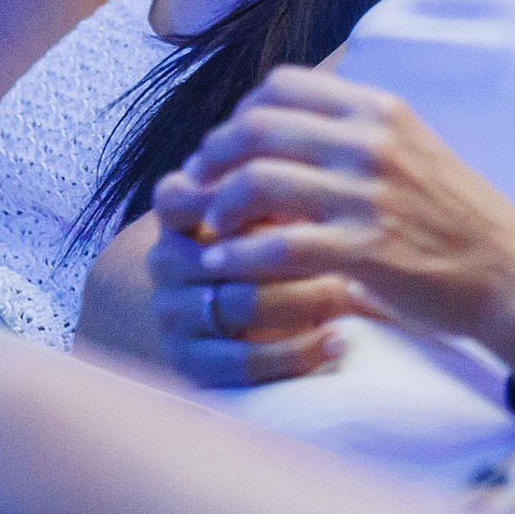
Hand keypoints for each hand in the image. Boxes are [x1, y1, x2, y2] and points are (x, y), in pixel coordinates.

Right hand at [145, 187, 376, 385]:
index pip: (176, 195)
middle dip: (287, 250)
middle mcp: (165, 262)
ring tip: (349, 293)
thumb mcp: (267, 211)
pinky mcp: (191, 363)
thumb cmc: (271, 248)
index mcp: (176, 217)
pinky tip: (337, 341)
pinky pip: (243, 361)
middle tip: (345, 246)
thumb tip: (325, 150)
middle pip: (222, 251)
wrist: (259, 318)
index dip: (220, 192)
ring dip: (303, 299)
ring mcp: (173, 314)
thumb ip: (276, 182)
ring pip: (240, 304)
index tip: (284, 192)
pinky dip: (296, 352)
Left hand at [158, 66, 514, 377]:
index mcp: (379, 109)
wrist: (513, 276)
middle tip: (198, 186)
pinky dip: (239, 255)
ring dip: (218, 205)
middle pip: (256, 127)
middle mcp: (371, 142)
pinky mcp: (366, 249)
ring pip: (257, 181)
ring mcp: (368, 195)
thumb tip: (283, 128)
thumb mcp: (409, 149)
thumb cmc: (456, 218)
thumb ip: (352, 133)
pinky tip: (224, 266)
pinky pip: (278, 245)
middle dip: (213, 157)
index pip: (281, 86)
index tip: (226, 147)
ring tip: (210, 228)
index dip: (239, 114)